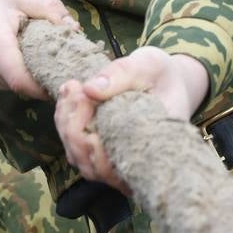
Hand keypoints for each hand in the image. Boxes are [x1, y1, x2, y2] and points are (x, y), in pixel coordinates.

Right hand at [0, 0, 70, 99]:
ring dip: (38, 76)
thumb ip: (49, 8)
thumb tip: (74, 30)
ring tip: (55, 58)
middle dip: (49, 78)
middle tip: (72, 64)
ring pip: (20, 87)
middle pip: (25, 86)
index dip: (48, 84)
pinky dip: (27, 75)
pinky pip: (12, 83)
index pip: (23, 82)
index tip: (70, 75)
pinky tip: (37, 59)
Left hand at [55, 47, 208, 191]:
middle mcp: (135, 162)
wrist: (166, 80)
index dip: (95, 148)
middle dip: (74, 126)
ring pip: (80, 158)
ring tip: (71, 89)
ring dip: (66, 124)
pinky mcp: (101, 152)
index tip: (87, 102)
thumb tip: (89, 89)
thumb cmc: (161, 74)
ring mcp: (116, 160)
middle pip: (93, 166)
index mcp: (154, 147)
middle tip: (76, 87)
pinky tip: (69, 96)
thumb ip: (122, 74)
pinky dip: (66, 124)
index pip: (119, 168)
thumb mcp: (148, 64)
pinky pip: (76, 148)